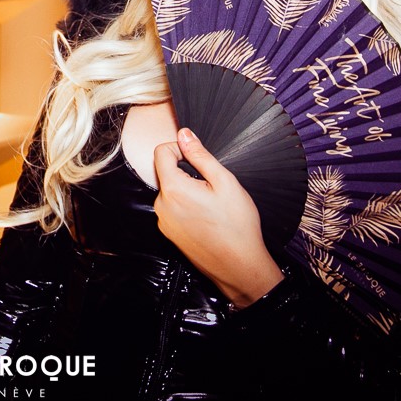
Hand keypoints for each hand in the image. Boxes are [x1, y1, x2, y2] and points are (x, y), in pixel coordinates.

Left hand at [153, 127, 283, 308]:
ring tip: (211, 205)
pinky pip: (172, 209)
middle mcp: (162, 205)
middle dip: (186, 172)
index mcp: (174, 189)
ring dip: (187, 190)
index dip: (180, 149)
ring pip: (170, 191)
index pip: (161, 152)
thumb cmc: (237, 226)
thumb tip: (185, 134)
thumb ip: (201, 155)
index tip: (197, 159)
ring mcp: (163, 222)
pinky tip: (206, 217)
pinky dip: (186, 206)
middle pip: (166, 172)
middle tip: (211, 186)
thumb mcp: (225, 182)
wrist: (240, 266)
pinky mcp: (169, 234)